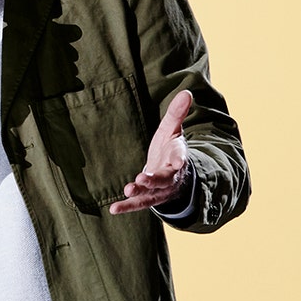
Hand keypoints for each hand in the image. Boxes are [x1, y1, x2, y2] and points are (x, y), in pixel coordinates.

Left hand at [109, 90, 193, 214]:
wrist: (173, 175)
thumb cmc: (170, 149)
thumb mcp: (173, 130)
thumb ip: (177, 113)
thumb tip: (187, 92)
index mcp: (178, 159)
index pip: (180, 159)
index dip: (179, 159)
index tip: (178, 159)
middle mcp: (170, 178)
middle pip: (164, 180)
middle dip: (154, 180)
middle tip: (142, 178)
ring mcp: (160, 191)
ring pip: (151, 194)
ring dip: (140, 193)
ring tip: (128, 189)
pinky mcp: (149, 198)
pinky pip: (139, 204)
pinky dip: (127, 207)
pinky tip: (113, 209)